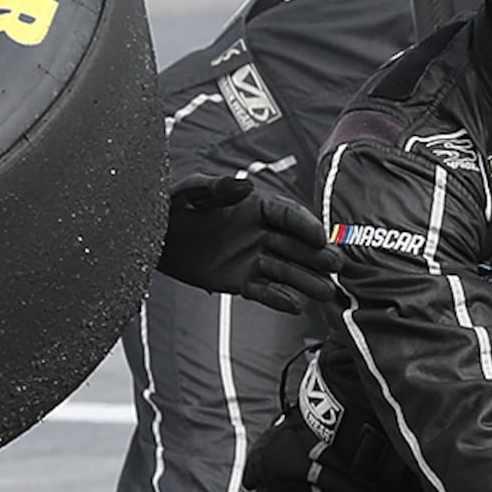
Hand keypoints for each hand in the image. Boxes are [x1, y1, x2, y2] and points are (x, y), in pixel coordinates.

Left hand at [157, 173, 337, 313]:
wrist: (154, 237)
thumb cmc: (171, 206)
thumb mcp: (190, 192)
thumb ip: (216, 188)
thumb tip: (244, 184)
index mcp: (253, 206)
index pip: (287, 215)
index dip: (304, 225)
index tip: (320, 236)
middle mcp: (259, 233)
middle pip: (294, 245)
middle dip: (316, 256)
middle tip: (336, 265)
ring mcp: (251, 258)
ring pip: (285, 271)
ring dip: (306, 281)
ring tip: (326, 292)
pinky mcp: (239, 281)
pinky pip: (263, 291)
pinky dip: (278, 299)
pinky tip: (294, 306)